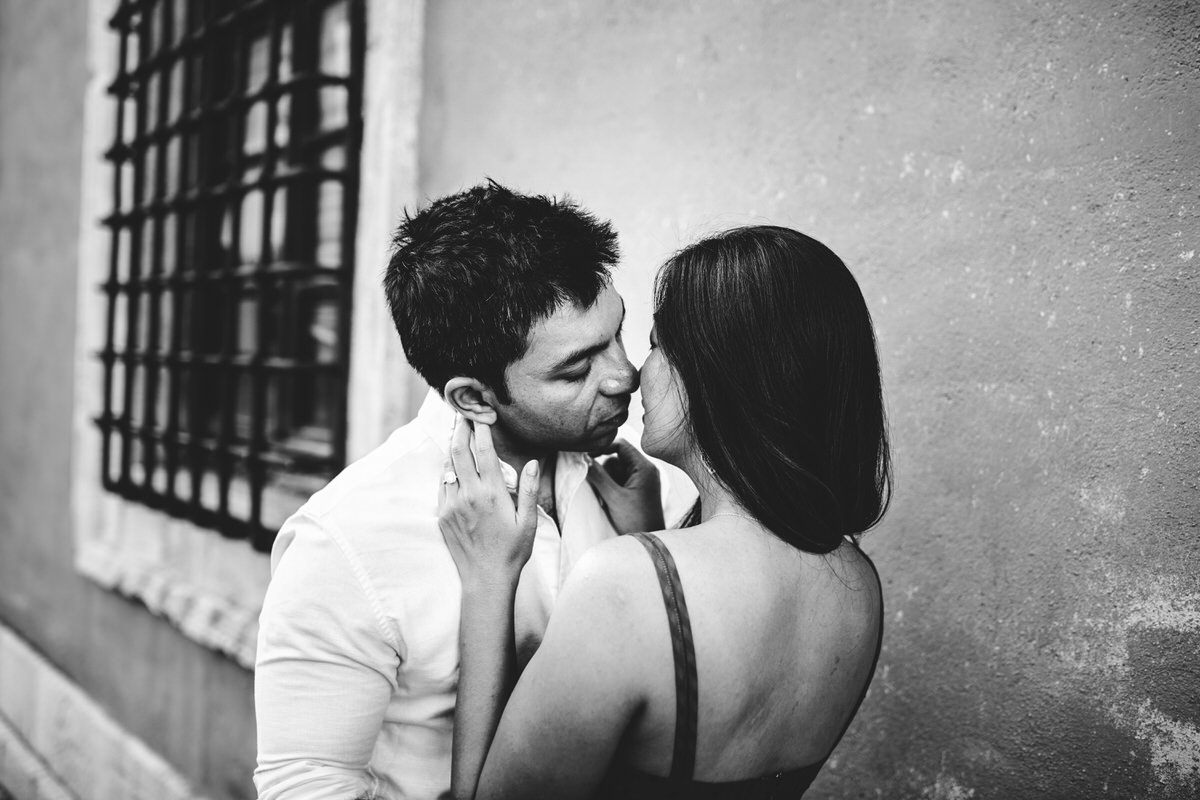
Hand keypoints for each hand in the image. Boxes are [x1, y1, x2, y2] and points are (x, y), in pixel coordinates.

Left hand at [438, 417, 539, 587]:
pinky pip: (442, 486)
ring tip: (457, 435)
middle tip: (462, 415)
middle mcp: (469, 495)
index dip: (481, 430)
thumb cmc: (512, 551)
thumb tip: (532, 463)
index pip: (484, 452)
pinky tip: (452, 468)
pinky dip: (447, 472)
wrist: (486, 579)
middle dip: (460, 430)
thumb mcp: (528, 522)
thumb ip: (528, 490)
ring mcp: (452, 505)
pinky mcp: (443, 515)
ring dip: (452, 449)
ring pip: (448, 467)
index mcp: (492, 493)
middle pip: (459, 452)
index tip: (482, 416)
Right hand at [587, 439, 664, 533]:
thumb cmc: (635, 521)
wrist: (648, 545)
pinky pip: (619, 482)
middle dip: (605, 472)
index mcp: (644, 467)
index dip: (602, 448)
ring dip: (606, 483)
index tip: (586, 457)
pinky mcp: (637, 491)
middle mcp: (645, 471)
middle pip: (616, 459)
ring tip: (607, 500)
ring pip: (615, 472)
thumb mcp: (613, 497)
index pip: (621, 445)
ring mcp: (641, 481)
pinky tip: (610, 503)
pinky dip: (611, 490)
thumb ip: (598, 476)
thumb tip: (582, 458)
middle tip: (603, 490)